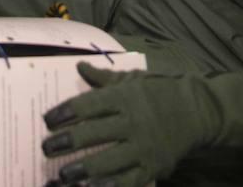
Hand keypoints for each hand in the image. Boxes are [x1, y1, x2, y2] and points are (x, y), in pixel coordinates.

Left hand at [41, 64, 242, 186]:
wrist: (197, 112)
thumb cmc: (159, 93)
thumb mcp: (132, 80)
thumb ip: (104, 78)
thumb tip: (79, 67)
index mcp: (124, 97)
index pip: (88, 105)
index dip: (65, 113)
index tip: (47, 121)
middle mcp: (132, 122)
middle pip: (93, 133)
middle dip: (66, 143)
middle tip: (46, 148)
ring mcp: (142, 147)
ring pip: (107, 161)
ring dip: (81, 170)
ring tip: (61, 176)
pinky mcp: (151, 168)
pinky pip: (126, 181)